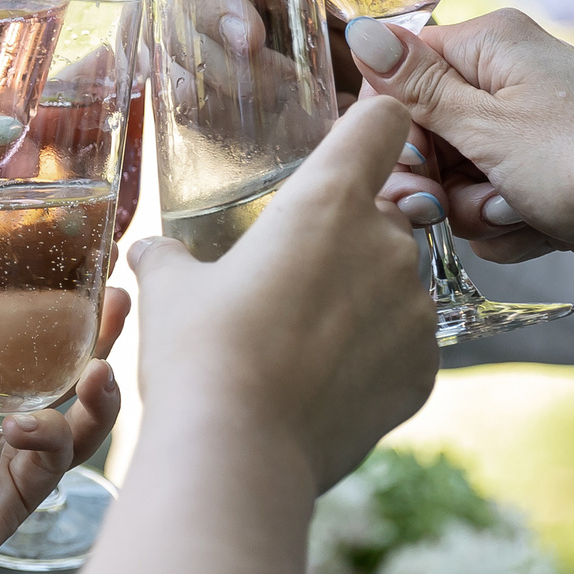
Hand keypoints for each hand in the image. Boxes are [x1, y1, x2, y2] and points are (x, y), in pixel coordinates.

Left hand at [0, 230, 126, 573]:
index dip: (55, 301)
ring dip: (91, 403)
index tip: (88, 260)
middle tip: (120, 306)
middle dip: (96, 344)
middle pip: (55, 378)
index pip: (14, 330)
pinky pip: (41, 479)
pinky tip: (35, 428)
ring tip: (100, 374)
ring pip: (64, 429)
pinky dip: (50, 450)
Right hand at [128, 96, 434, 490]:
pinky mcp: (425, 370)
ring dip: (363, 299)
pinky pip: (406, 344)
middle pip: (382, 214)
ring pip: (396, 283)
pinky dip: (376, 356)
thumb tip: (148, 251)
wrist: (237, 452)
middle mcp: (386, 243)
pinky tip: (325, 383)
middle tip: (291, 280)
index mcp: (328, 199)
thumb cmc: (200, 354)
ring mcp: (415, 309)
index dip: (371, 124)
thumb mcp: (169, 292)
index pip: (384, 121)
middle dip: (346, 239)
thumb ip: (169, 258)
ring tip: (302, 343)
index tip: (352, 143)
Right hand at [343, 9, 573, 303]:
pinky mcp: (545, 182)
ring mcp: (529, 134)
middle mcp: (509, 80)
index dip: (394, 128)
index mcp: (492, 45)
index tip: (412, 165)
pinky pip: (491, 208)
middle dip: (435, 180)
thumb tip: (358, 32)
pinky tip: (543, 230)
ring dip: (474, 210)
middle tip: (450, 204)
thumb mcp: (490, 125)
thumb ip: (417, 88)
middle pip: (423, 133)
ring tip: (518, 212)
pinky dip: (509, 227)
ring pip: (454, 180)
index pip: (398, 73)